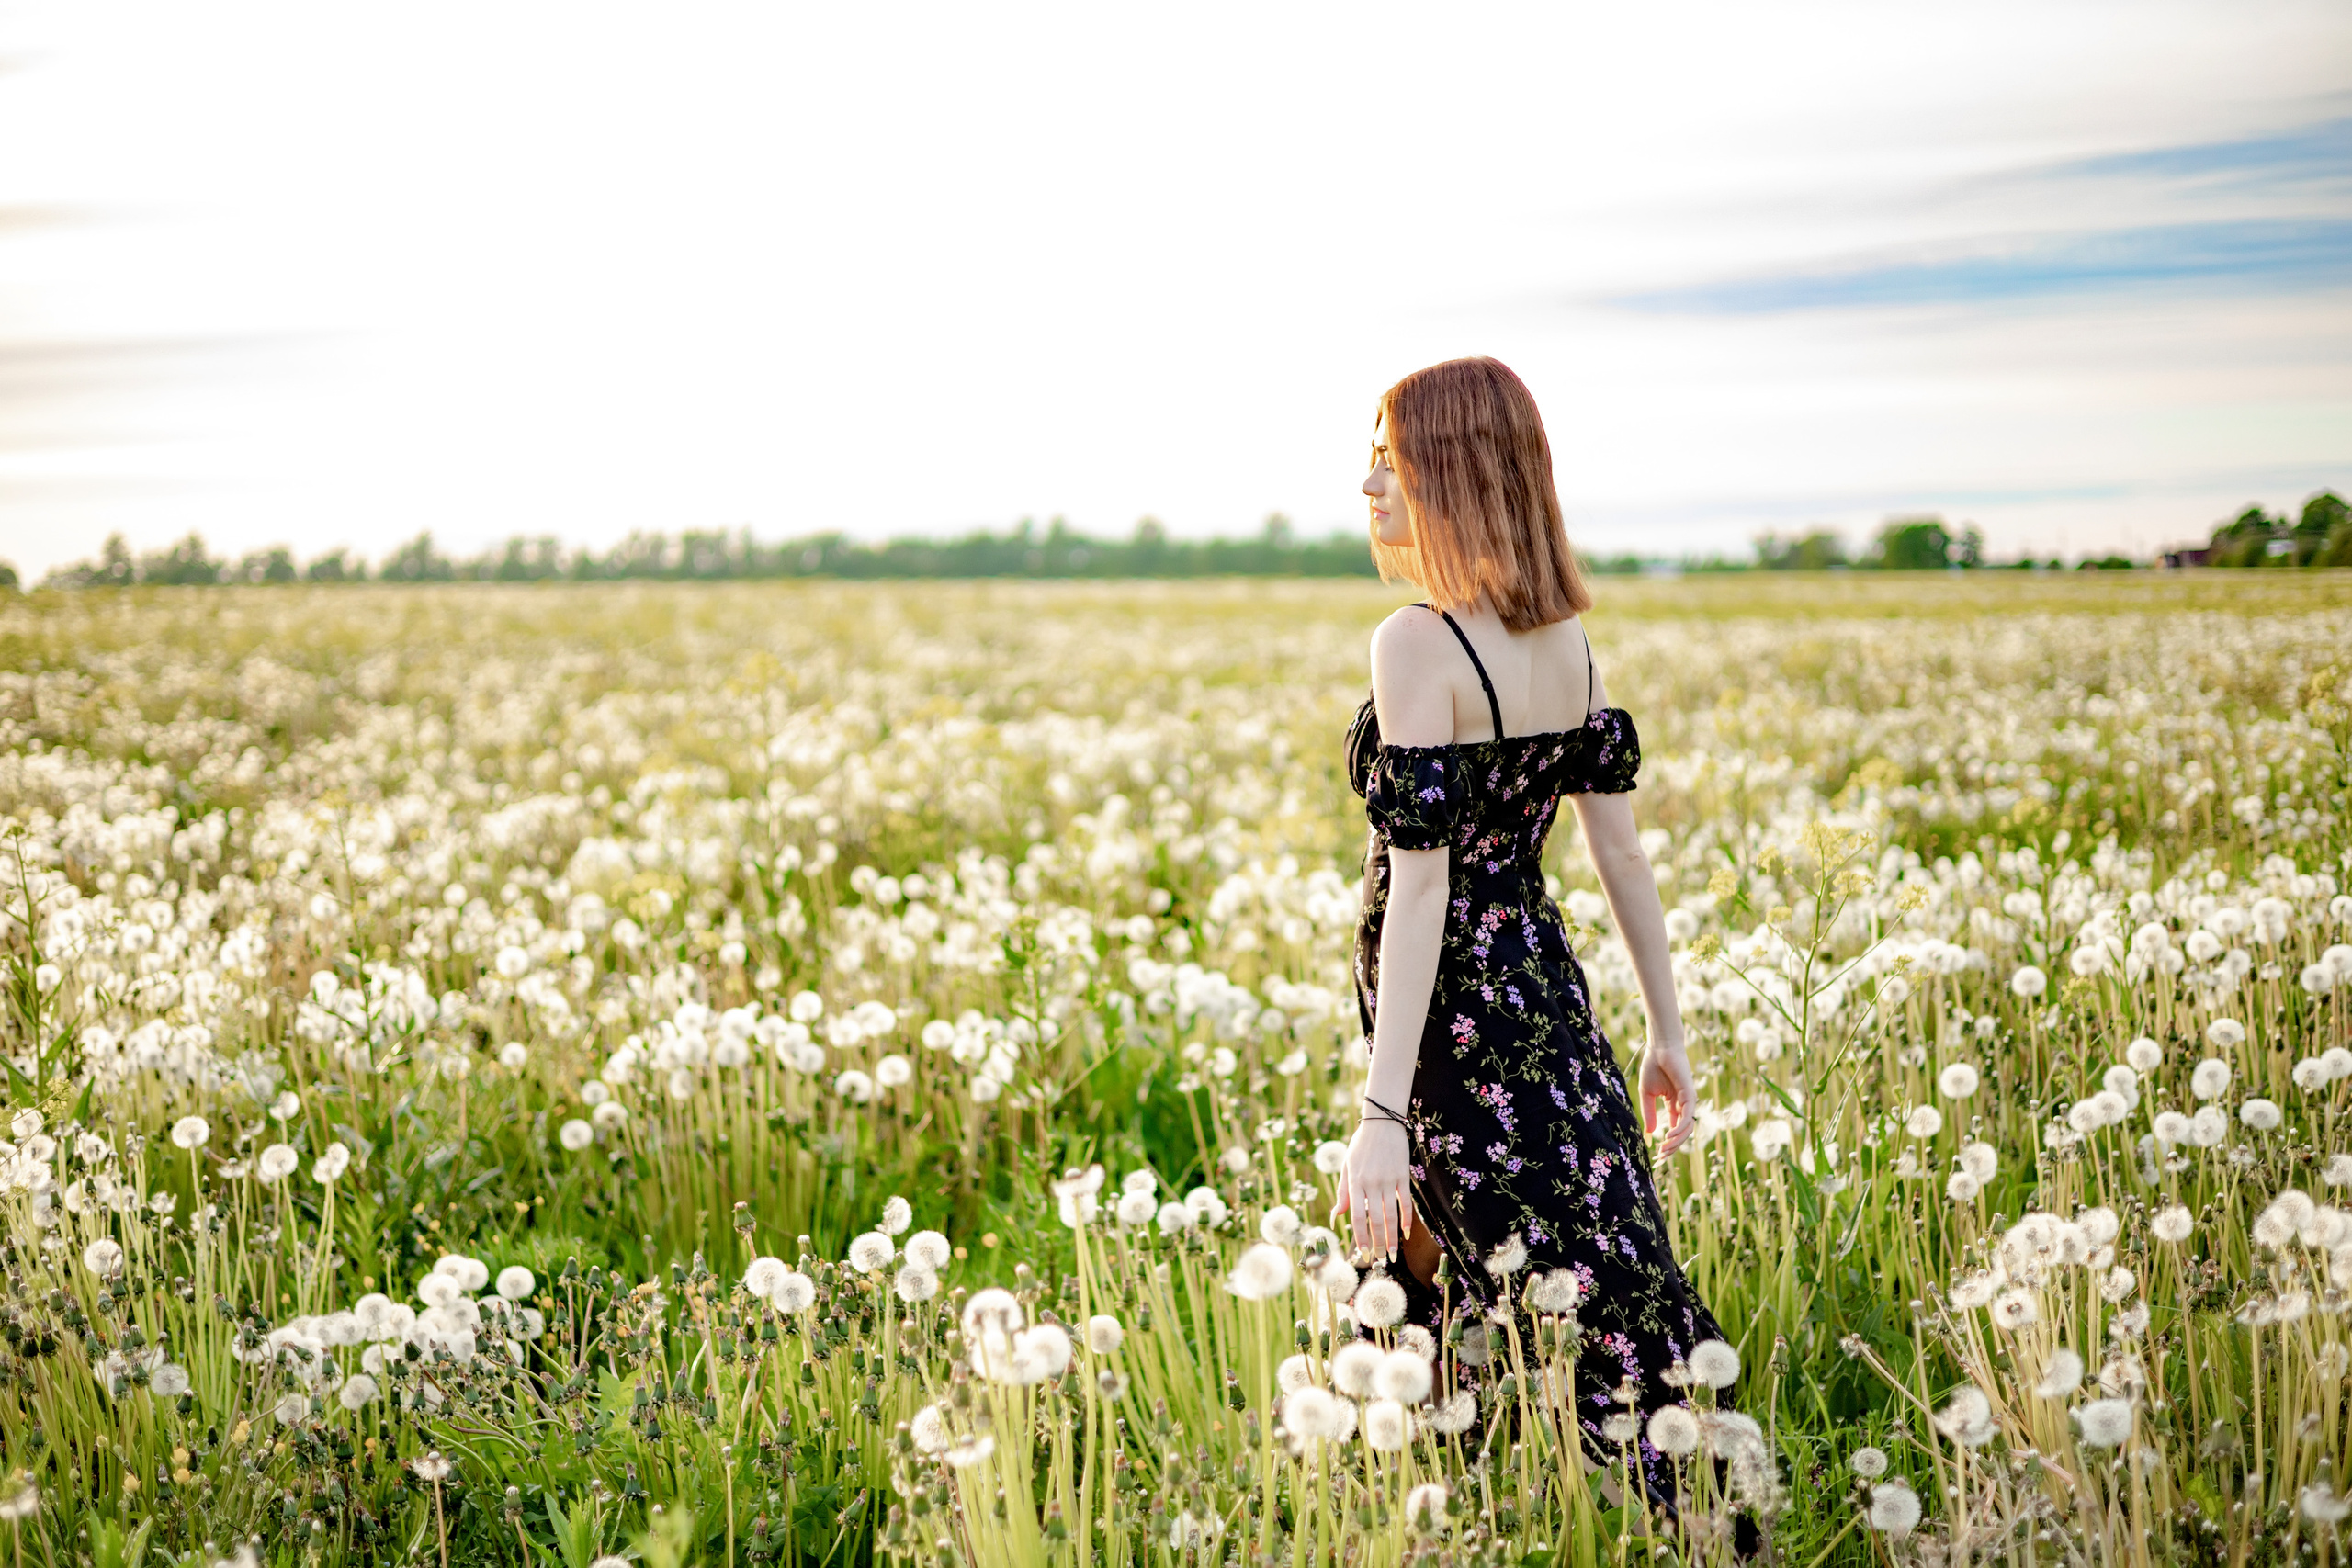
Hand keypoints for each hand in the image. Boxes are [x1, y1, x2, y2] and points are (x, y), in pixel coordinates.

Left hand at [1333, 1117, 1412, 1263]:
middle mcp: (1372, 1183)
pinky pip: (1406, 1202)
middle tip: (1380, 1259)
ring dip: (1392, 1237)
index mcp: (1355, 1182)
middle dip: (1377, 1243)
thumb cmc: (1360, 1146)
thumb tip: (1334, 1217)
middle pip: (1375, 1220)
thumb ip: (1343, 1193)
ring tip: (1393, 1254)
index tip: (1361, 1253)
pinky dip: (1406, 1219)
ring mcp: (1389, 1180)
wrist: (1382, 1122)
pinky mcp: (1403, 1176)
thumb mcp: (1347, 1166)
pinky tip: (1405, 1233)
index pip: (1356, 1216)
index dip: (1359, 1236)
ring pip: (1391, 1215)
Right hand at [1638, 1040, 1695, 1156]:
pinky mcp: (1689, 1095)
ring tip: (1664, 1149)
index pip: (1674, 1129)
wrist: (1659, 1048)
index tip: (1657, 1155)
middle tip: (1661, 1158)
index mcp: (1674, 1105)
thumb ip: (1649, 1113)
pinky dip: (1680, 1128)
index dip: (1667, 1143)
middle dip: (1673, 1147)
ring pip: (1687, 1128)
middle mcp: (1683, 1105)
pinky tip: (1669, 1135)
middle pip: (1682, 1133)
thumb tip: (1651, 1133)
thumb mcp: (1647, 1094)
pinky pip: (1687, 1117)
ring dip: (1676, 1141)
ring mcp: (1688, 1101)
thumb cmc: (1653, 1067)